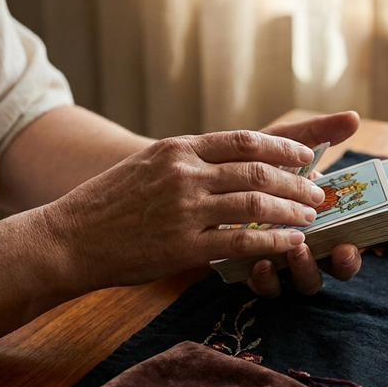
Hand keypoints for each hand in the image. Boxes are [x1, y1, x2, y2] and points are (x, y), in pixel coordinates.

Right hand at [40, 130, 326, 290]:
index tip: (307, 156)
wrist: (68, 239)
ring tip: (310, 218)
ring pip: (256, 205)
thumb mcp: (147, 166)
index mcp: (178, 149)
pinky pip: (242, 243)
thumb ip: (187, 162)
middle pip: (258, 172)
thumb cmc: (108, 204)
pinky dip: (273, 243)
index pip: (245, 140)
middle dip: (297, 182)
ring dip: (291, 211)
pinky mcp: (183, 246)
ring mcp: (185, 209)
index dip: (283, 148)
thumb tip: (231, 165)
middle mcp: (184, 173)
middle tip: (319, 192)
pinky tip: (290, 245)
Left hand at [246, 111, 387, 296]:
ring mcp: (285, 263)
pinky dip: (268, 279)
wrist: (202, 186)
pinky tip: (260, 262)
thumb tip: (353, 117)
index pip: (368, 231)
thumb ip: (317, 134)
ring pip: (308, 282)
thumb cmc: (248, 167)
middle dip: (348, 262)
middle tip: (345, 248)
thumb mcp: (281, 146)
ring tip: (299, 251)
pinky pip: (268, 288)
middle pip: (342, 266)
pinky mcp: (255, 275)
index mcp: (328, 218)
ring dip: (307, 270)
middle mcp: (312, 244)